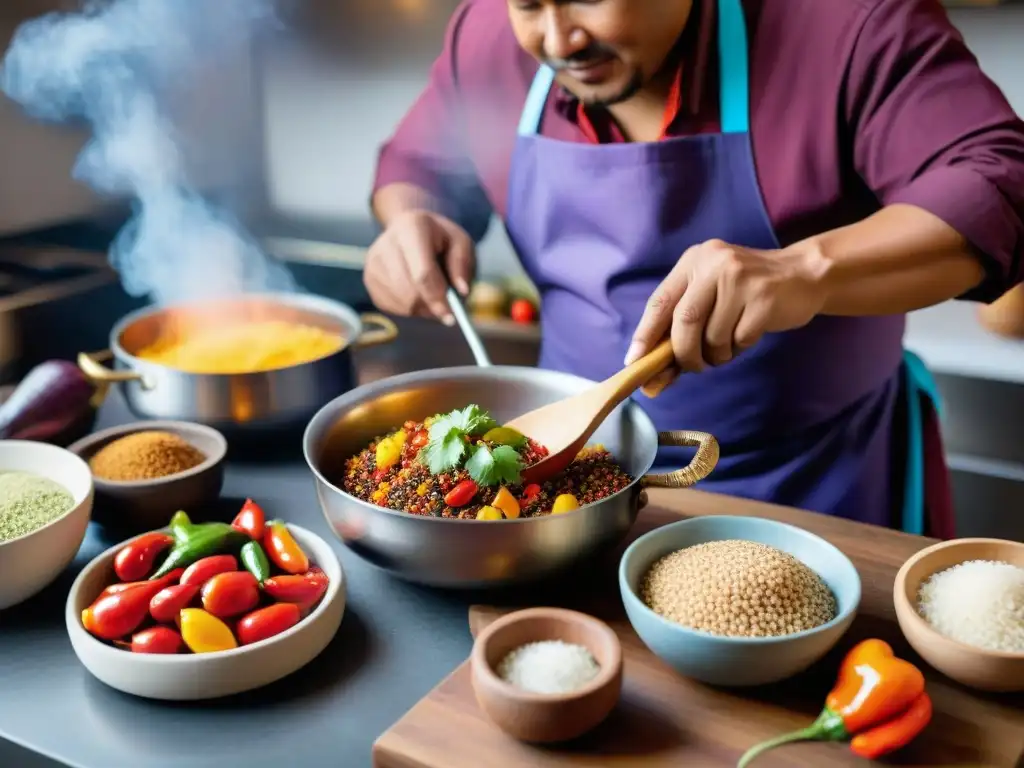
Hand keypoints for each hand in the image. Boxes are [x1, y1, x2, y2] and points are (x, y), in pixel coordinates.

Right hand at [363, 210, 474, 323]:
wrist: (406, 228)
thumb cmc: (437, 237)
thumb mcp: (459, 241)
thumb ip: (462, 263)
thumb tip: (461, 292)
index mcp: (411, 228)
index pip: (422, 273)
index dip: (437, 298)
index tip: (450, 317)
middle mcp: (386, 244)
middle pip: (409, 292)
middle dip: (430, 306)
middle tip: (445, 308)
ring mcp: (373, 263)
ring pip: (401, 303)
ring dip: (421, 308)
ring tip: (431, 294)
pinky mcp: (369, 279)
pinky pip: (391, 307)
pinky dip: (408, 308)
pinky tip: (416, 294)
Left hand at [625, 238, 828, 392]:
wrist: (802, 275)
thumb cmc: (746, 291)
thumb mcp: (711, 292)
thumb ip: (682, 323)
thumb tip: (652, 371)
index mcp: (694, 261)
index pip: (660, 301)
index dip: (646, 334)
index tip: (635, 361)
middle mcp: (715, 264)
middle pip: (685, 321)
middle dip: (684, 353)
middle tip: (693, 366)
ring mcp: (741, 279)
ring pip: (712, 336)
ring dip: (716, 354)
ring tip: (727, 344)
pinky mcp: (764, 298)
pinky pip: (739, 340)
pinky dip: (737, 349)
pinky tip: (746, 335)